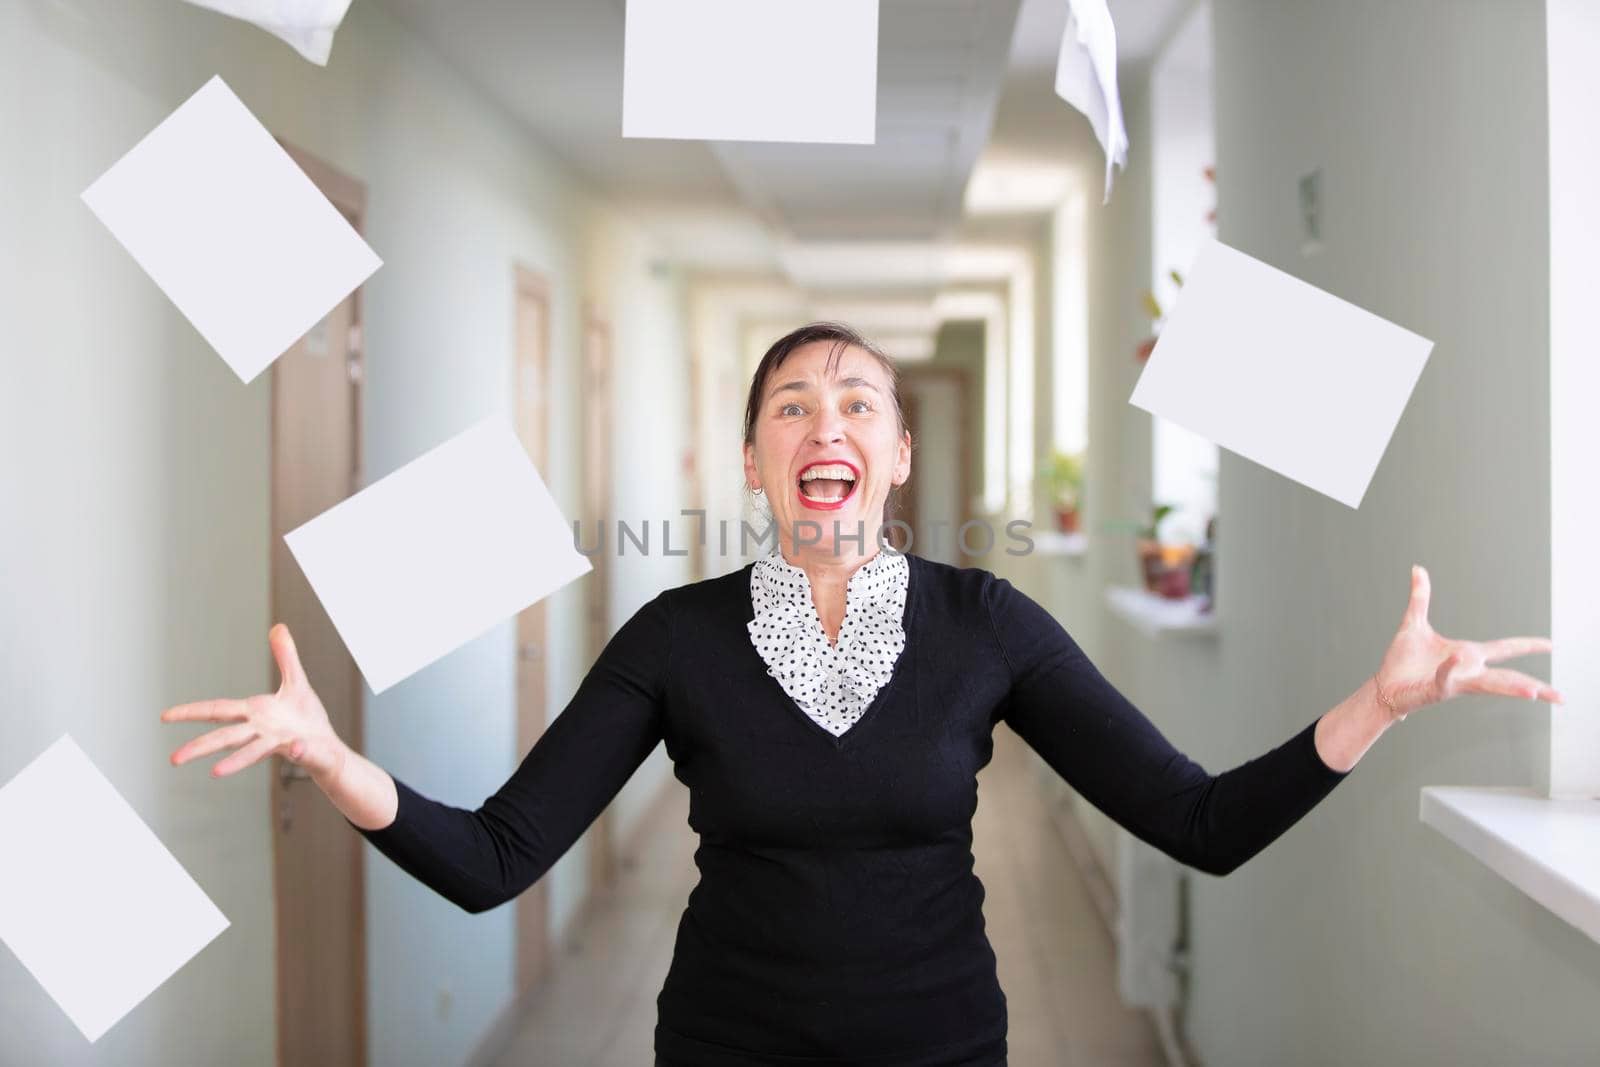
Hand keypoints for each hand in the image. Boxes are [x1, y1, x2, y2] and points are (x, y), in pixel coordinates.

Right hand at [162, 624, 348, 780]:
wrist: (328, 747)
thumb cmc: (307, 717)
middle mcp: (260, 731)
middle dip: (200, 746)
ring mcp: (279, 743)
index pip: (217, 710)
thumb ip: (286, 656)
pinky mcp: (302, 751)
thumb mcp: (296, 681)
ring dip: (236, 762)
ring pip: (253, 752)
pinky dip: (299, 750)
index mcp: (255, 712)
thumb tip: (278, 626)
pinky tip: (295, 748)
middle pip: (225, 737)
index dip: (191, 711)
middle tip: (174, 759)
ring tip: (215, 772)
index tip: (164, 716)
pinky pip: (301, 751)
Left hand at [1372, 565, 1561, 722]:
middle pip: (1509, 677)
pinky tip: (1458, 657)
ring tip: (1535, 693)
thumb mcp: (1414, 624)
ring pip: (1490, 685)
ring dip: (1512, 688)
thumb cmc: (1402, 662)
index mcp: (1467, 655)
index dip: (1527, 645)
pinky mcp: (1437, 689)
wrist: (1384, 686)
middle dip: (1536, 686)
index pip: (1504, 648)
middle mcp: (1468, 670)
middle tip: (1561, 696)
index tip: (1551, 645)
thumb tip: (1418, 569)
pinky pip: (1448, 677)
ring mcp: (1455, 681)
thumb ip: (1420, 597)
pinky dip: (1452, 668)